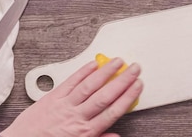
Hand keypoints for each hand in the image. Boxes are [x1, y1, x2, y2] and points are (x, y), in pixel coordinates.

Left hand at [0, 58, 142, 136]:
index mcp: (86, 132)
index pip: (113, 111)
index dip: (128, 97)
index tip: (138, 86)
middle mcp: (77, 117)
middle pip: (105, 96)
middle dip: (122, 81)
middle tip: (134, 69)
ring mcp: (65, 105)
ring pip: (90, 85)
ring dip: (106, 72)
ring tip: (118, 62)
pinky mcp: (54, 96)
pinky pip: (71, 81)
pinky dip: (83, 71)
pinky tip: (94, 64)